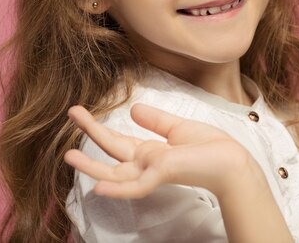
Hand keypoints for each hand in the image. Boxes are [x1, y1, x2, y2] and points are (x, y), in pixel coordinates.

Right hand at [64, 103, 253, 199]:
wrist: (230, 160)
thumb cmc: (208, 147)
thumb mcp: (177, 128)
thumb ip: (155, 121)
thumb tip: (132, 109)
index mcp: (149, 152)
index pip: (117, 140)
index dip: (97, 126)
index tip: (79, 111)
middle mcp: (145, 164)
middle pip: (111, 151)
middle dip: (90, 133)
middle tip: (70, 114)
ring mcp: (151, 172)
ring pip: (114, 174)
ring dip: (91, 167)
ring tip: (68, 156)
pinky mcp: (160, 176)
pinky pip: (134, 186)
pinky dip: (115, 189)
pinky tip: (97, 188)